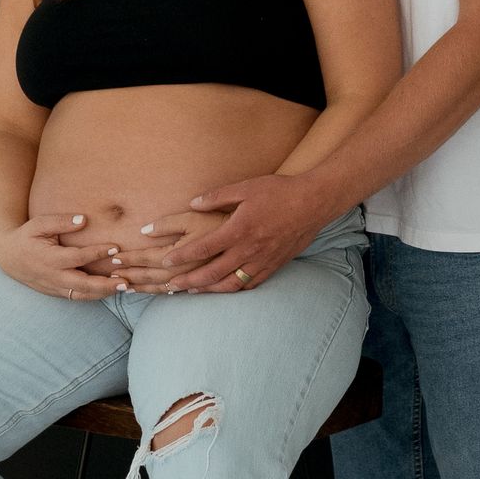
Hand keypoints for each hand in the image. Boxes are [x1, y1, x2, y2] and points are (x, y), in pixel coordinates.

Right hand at [0, 214, 124, 300]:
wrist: (9, 257)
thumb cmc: (27, 236)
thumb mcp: (39, 224)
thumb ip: (61, 221)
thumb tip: (84, 220)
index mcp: (50, 259)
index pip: (77, 257)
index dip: (96, 253)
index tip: (115, 247)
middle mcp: (54, 277)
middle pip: (83, 285)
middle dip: (106, 284)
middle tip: (126, 281)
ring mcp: (55, 288)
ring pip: (83, 295)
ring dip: (104, 293)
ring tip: (125, 287)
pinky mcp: (57, 293)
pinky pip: (78, 297)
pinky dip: (95, 296)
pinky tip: (111, 290)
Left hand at [129, 175, 328, 292]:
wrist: (313, 202)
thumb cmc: (278, 191)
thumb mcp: (245, 187)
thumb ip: (217, 197)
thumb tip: (192, 203)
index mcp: (238, 229)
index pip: (203, 248)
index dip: (181, 257)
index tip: (165, 262)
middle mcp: (248, 249)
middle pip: (212, 272)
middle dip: (189, 281)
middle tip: (170, 285)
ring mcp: (262, 260)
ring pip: (230, 284)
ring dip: (208, 290)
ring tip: (192, 291)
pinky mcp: (274, 265)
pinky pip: (251, 284)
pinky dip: (234, 290)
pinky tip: (224, 290)